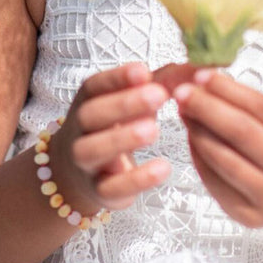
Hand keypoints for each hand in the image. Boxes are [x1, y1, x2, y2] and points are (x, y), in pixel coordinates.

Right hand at [48, 63, 171, 212]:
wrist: (76, 174)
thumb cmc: (112, 128)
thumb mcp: (125, 104)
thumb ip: (152, 87)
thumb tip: (186, 72)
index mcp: (85, 103)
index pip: (93, 86)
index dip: (116, 78)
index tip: (144, 71)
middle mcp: (78, 131)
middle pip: (90, 115)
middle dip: (123, 104)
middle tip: (159, 95)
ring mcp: (84, 163)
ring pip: (93, 150)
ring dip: (122, 138)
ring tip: (154, 130)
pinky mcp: (98, 192)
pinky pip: (111, 188)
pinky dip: (137, 179)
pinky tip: (163, 167)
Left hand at [155, 65, 262, 229]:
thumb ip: (255, 105)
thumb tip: (208, 85)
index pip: (261, 108)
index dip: (228, 90)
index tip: (202, 74)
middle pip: (240, 133)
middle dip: (206, 108)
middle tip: (182, 91)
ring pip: (223, 159)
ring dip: (198, 132)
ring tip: (185, 113)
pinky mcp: (250, 217)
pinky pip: (216, 182)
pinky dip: (200, 157)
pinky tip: (194, 139)